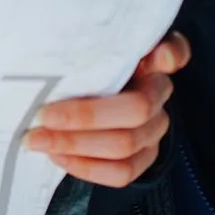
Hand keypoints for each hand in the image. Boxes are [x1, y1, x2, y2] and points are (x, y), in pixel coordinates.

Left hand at [23, 33, 185, 187]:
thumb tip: (149, 53)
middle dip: (84, 117)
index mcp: (152, 61)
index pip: (174, 51)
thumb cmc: (85, 67)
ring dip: (76, 145)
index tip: (155, 58)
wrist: (89, 95)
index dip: (167, 56)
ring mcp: (155, 130)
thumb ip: (103, 41)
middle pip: (136, 110)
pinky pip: (122, 173)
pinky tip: (58, 156)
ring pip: (125, 146)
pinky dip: (86, 167)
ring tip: (40, 140)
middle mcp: (160, 95)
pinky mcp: (144, 158)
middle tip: (42, 117)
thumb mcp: (89, 49)